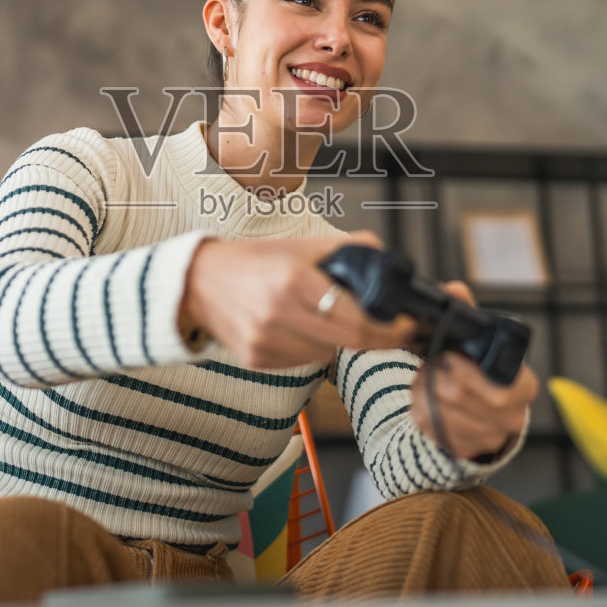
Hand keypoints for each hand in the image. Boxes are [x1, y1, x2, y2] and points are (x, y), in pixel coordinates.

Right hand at [178, 230, 418, 369]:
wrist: (198, 282)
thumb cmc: (252, 261)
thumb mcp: (301, 246)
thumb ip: (347, 249)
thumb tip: (386, 259)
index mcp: (293, 280)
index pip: (357, 317)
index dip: (390, 327)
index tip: (407, 325)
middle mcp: (278, 313)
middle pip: (349, 341)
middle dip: (378, 338)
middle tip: (394, 331)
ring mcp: (266, 340)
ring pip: (327, 354)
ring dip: (339, 340)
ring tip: (326, 318)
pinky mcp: (256, 360)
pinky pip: (302, 361)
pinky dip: (311, 347)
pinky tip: (299, 328)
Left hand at [409, 280, 538, 459]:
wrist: (475, 406)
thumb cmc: (477, 366)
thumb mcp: (476, 339)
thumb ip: (466, 313)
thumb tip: (454, 290)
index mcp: (523, 387)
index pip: (504, 389)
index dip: (470, 373)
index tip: (448, 357)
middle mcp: (512, 417)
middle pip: (464, 399)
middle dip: (437, 378)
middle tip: (428, 364)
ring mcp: (489, 438)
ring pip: (444, 416)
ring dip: (424, 393)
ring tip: (422, 379)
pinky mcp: (465, 451)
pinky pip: (433, 432)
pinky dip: (421, 411)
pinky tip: (423, 398)